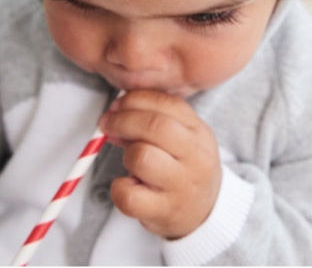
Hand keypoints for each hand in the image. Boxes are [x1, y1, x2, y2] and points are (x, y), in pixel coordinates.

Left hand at [98, 89, 221, 238]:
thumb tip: (115, 113)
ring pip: (141, 157)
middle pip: (154, 126)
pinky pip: (129, 196)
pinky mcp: (164, 211)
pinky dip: (119, 188)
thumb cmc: (185, 166)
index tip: (117, 104)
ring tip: (130, 160)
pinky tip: (127, 185)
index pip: (166, 102)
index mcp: (198, 131)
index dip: (135, 99)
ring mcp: (181, 185)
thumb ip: (154, 119)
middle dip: (123, 120)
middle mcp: (194, 156)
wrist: (205, 209)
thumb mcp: (183, 136)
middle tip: (106, 124)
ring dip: (126, 155)